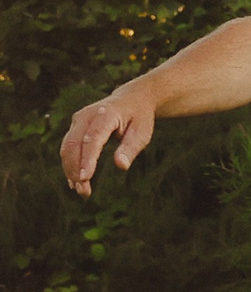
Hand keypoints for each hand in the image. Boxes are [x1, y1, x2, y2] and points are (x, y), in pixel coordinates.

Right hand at [61, 83, 157, 197]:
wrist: (132, 99)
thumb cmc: (139, 118)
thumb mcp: (142, 132)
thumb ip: (131, 148)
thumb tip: (121, 166)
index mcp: (106, 114)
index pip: (93, 138)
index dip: (87, 159)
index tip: (85, 177)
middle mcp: (87, 115)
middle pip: (74, 144)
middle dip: (76, 169)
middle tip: (83, 192)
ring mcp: (78, 120)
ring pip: (67, 147)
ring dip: (71, 169)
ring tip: (81, 191)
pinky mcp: (75, 126)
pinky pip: (68, 147)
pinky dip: (70, 164)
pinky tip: (75, 181)